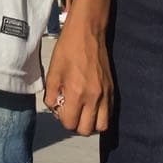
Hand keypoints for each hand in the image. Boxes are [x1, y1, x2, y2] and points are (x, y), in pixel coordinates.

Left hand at [42, 15, 111, 134]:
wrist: (88, 32)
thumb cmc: (68, 49)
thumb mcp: (52, 71)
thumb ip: (50, 95)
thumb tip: (54, 108)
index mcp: (77, 93)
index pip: (70, 123)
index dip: (62, 119)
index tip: (60, 109)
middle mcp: (94, 97)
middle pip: (86, 130)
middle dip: (75, 125)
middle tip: (70, 112)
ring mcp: (105, 95)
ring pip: (101, 126)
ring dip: (90, 123)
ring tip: (82, 112)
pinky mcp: (112, 90)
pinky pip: (110, 114)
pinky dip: (101, 116)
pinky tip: (92, 106)